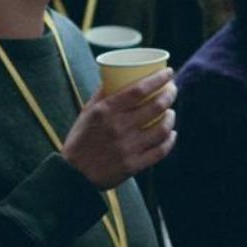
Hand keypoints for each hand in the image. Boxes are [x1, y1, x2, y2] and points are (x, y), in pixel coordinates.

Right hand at [62, 68, 176, 190]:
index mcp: (106, 111)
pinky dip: (170, 140)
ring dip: (171, 117)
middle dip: (169, 94)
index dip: (158, 79)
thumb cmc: (80, 140)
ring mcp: (128, 147)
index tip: (168, 72)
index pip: (139, 90)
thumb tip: (115, 75)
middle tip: (171, 90)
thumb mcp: (86, 113)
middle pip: (155, 106)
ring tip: (170, 112)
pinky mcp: (134, 165)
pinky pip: (160, 151)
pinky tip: (171, 134)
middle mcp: (119, 128)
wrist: (74, 175)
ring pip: (162, 128)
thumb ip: (102, 95)